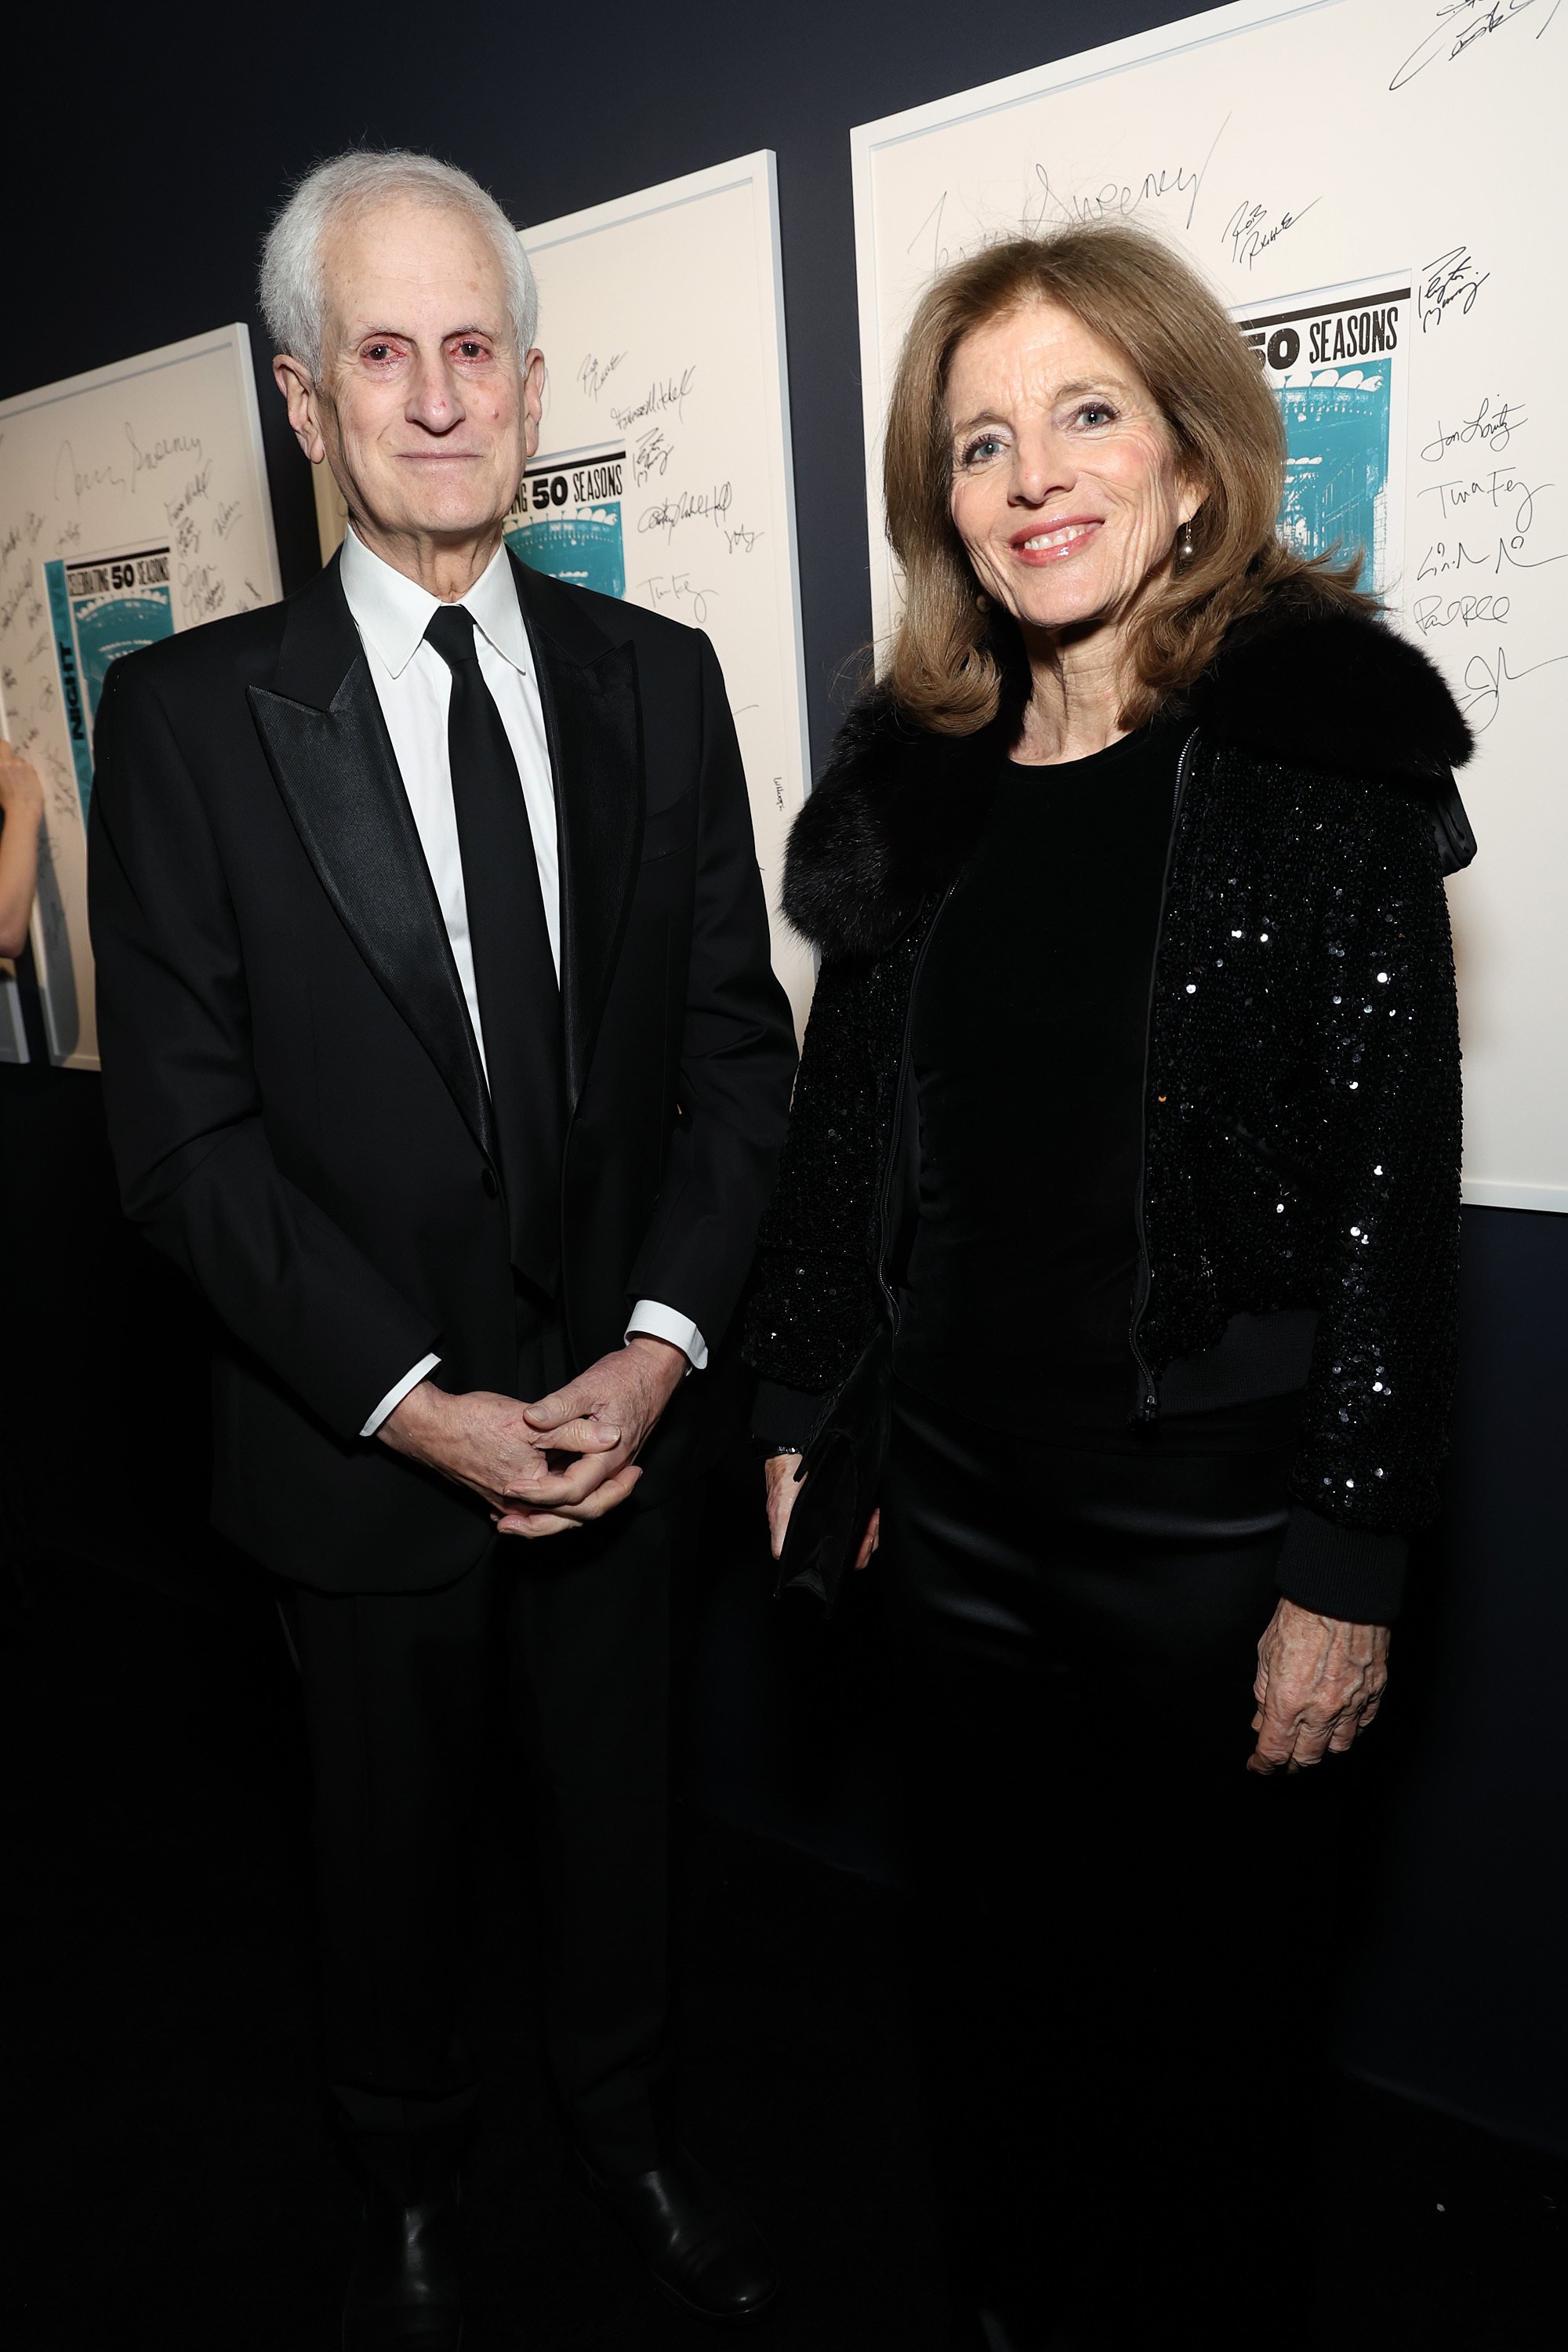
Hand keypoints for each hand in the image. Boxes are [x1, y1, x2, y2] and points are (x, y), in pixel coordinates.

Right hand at [0, 743, 42, 817]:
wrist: (22, 808)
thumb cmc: (5, 801)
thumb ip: (0, 771)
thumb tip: (2, 769)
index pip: (1, 745)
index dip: (0, 749)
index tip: (1, 756)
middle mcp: (8, 761)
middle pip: (6, 747)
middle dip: (6, 751)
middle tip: (8, 762)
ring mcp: (21, 764)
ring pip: (18, 758)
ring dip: (17, 765)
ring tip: (19, 778)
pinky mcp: (32, 769)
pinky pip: (27, 765)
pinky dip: (26, 771)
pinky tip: (26, 782)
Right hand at [377, 1377, 619, 1521]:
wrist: (430, 1428)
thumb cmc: (475, 1422)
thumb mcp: (531, 1423)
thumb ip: (573, 1432)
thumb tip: (611, 1439)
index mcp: (532, 1491)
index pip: (585, 1502)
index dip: (615, 1488)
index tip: (635, 1470)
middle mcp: (519, 1507)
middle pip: (572, 1517)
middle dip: (604, 1499)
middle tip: (630, 1480)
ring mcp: (505, 1505)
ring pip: (554, 1514)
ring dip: (582, 1501)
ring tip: (607, 1484)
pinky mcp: (497, 1496)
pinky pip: (536, 1507)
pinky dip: (557, 1500)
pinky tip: (568, 1487)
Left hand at [491, 1336, 688, 1536]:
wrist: (653, 1371)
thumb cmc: (624, 1377)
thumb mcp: (588, 1386)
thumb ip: (560, 1405)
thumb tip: (530, 1418)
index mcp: (609, 1455)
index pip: (574, 1489)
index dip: (541, 1493)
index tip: (512, 1487)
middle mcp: (613, 1470)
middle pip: (581, 1512)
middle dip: (543, 1523)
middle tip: (507, 1525)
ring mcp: (611, 1469)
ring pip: (582, 1508)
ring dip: (549, 1518)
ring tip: (514, 1522)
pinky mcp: (605, 1465)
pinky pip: (583, 1494)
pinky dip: (558, 1504)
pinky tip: (532, 1502)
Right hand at [763, 1453, 878, 1569]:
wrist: (792, 1451)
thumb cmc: (784, 1480)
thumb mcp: (780, 1510)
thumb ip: (781, 1535)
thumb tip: (783, 1555)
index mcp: (807, 1543)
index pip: (835, 1563)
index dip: (853, 1557)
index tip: (862, 1541)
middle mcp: (821, 1534)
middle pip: (852, 1552)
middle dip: (867, 1543)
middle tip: (873, 1526)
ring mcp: (833, 1521)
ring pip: (859, 1537)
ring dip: (871, 1530)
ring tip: (874, 1518)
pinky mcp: (842, 1507)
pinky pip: (861, 1520)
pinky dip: (869, 1519)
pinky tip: (873, 1510)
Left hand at [1248, 1596, 1389, 1774]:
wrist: (1339, 1592)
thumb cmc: (1300, 1615)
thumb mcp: (1266, 1653)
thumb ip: (1263, 1692)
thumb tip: (1261, 1719)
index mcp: (1289, 1701)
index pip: (1275, 1750)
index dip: (1264, 1764)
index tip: (1258, 1766)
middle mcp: (1322, 1709)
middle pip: (1307, 1756)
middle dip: (1291, 1763)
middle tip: (1282, 1761)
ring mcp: (1352, 1702)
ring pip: (1339, 1746)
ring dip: (1322, 1749)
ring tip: (1311, 1744)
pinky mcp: (1374, 1691)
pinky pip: (1364, 1724)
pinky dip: (1351, 1731)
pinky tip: (1341, 1726)